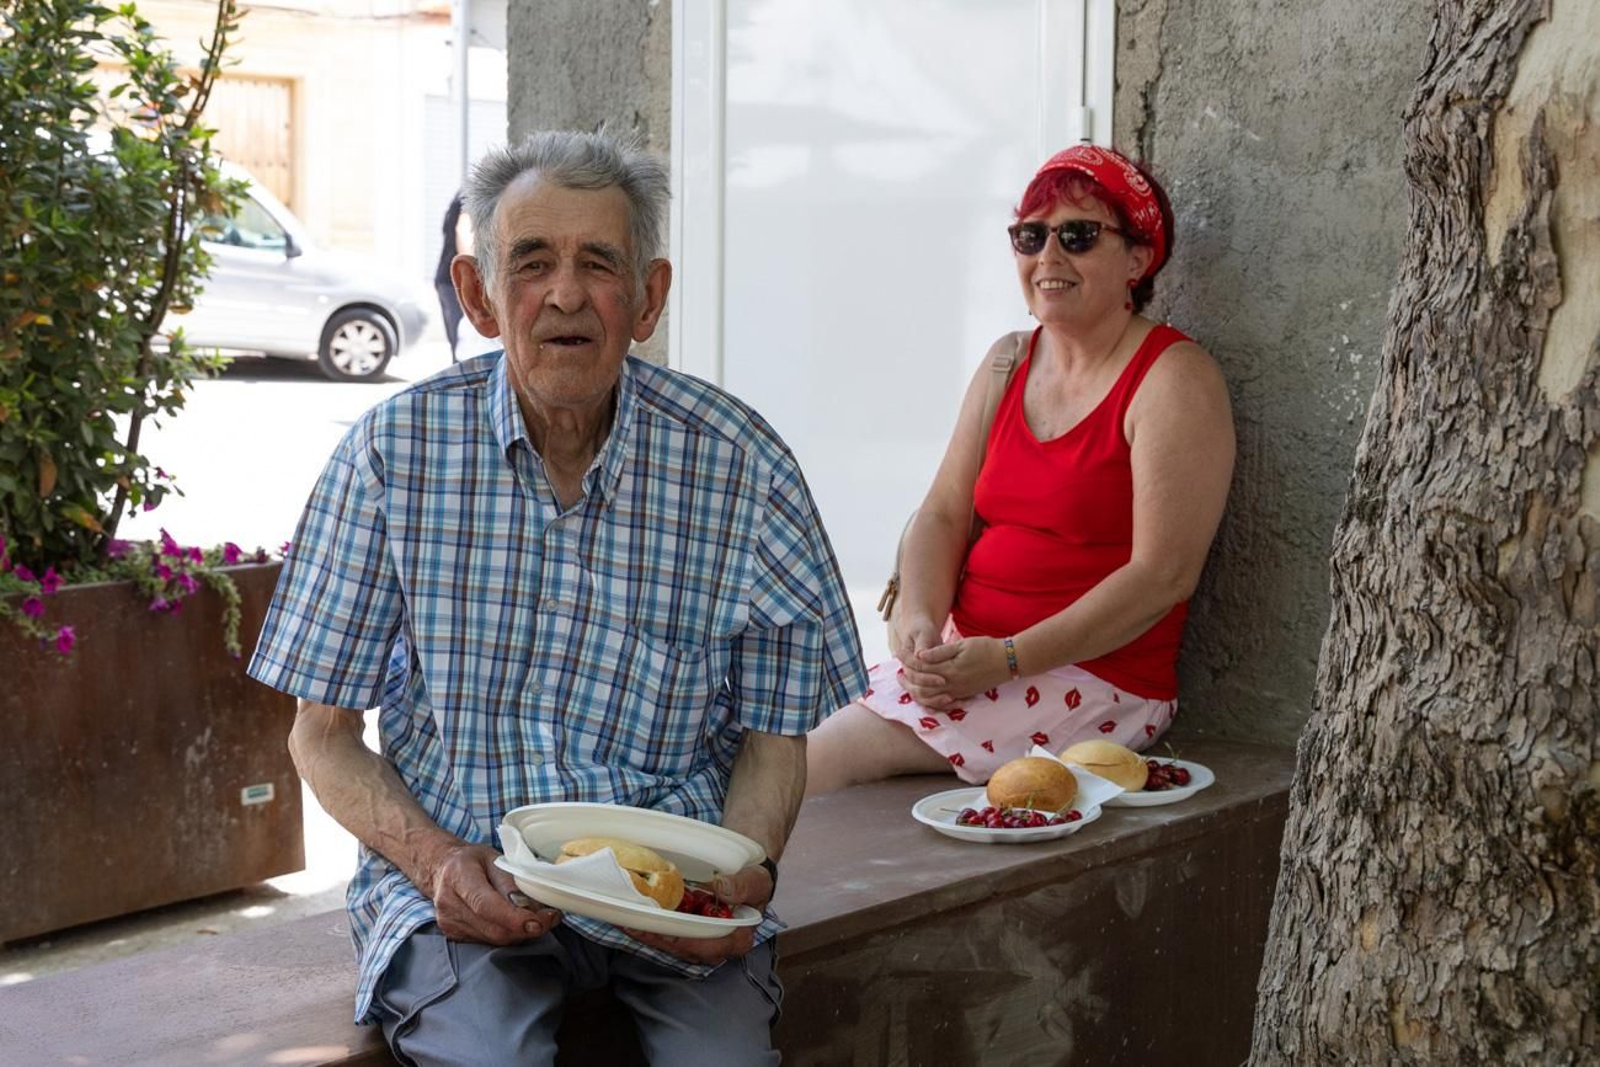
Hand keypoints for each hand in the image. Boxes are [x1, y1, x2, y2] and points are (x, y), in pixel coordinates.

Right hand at [424, 841, 561, 944]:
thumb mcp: (494, 858)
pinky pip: (487, 941)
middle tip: (550, 919)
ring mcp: (449, 923)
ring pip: (493, 939)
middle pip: (493, 929)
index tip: (539, 922)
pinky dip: (507, 934)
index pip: (486, 906)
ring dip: (519, 933)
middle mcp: (449, 903)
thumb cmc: (471, 861)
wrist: (442, 869)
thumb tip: (531, 907)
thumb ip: (510, 882)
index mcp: (458, 877)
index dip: (514, 919)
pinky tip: (517, 923)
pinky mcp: (454, 935)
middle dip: (526, 929)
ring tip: (537, 918)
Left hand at [623, 863, 774, 965]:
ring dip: (648, 934)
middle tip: (633, 925)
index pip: (709, 947)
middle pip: (683, 949)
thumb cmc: (754, 881)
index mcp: (738, 939)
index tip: (665, 931)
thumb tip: (722, 888)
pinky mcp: (687, 934)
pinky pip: (666, 935)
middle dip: (657, 938)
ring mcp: (700, 942)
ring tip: (625, 921)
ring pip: (670, 945)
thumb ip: (743, 885)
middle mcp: (716, 947)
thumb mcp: (756, 880)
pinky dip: (649, 926)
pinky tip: (631, 917)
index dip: (684, 941)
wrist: (747, 877)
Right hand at [894, 614, 949, 703]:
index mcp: (905, 660)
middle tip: (949, 696)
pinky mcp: (923, 682)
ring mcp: (915, 678)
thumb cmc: (922, 630)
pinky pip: (927, 697)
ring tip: (951, 702)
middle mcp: (908, 671)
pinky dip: (938, 703)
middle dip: (932, 693)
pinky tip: (952, 704)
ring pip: (920, 696)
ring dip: (934, 702)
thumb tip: (920, 655)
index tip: (943, 680)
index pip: (913, 674)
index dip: (927, 679)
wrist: (921, 632)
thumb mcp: (923, 634)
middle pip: (916, 688)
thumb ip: (922, 644)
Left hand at [901, 636, 1009, 707]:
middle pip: (921, 687)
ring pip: (930, 698)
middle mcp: (951, 685)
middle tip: (898, 674)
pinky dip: (930, 701)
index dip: (907, 660)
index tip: (898, 653)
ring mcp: (958, 692)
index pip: (920, 668)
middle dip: (907, 681)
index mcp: (949, 670)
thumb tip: (919, 656)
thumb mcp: (962, 645)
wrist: (1008, 661)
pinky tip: (925, 696)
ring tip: (908, 684)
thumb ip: (940, 652)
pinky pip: (942, 703)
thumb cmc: (985, 648)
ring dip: (916, 692)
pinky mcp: (964, 695)